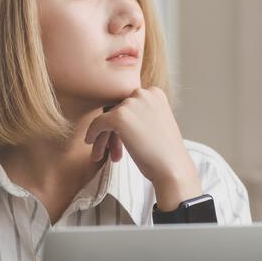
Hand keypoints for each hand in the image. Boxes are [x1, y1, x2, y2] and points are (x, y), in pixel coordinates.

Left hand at [85, 87, 202, 210]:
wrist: (172, 167)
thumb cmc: (165, 151)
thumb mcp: (157, 123)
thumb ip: (141, 113)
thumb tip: (114, 112)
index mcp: (155, 92)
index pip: (129, 103)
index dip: (123, 122)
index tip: (122, 140)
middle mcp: (144, 93)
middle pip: (117, 109)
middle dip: (112, 130)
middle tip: (111, 149)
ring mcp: (131, 104)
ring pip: (107, 117)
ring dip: (103, 136)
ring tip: (100, 154)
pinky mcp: (119, 116)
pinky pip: (98, 123)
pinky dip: (93, 132)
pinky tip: (90, 142)